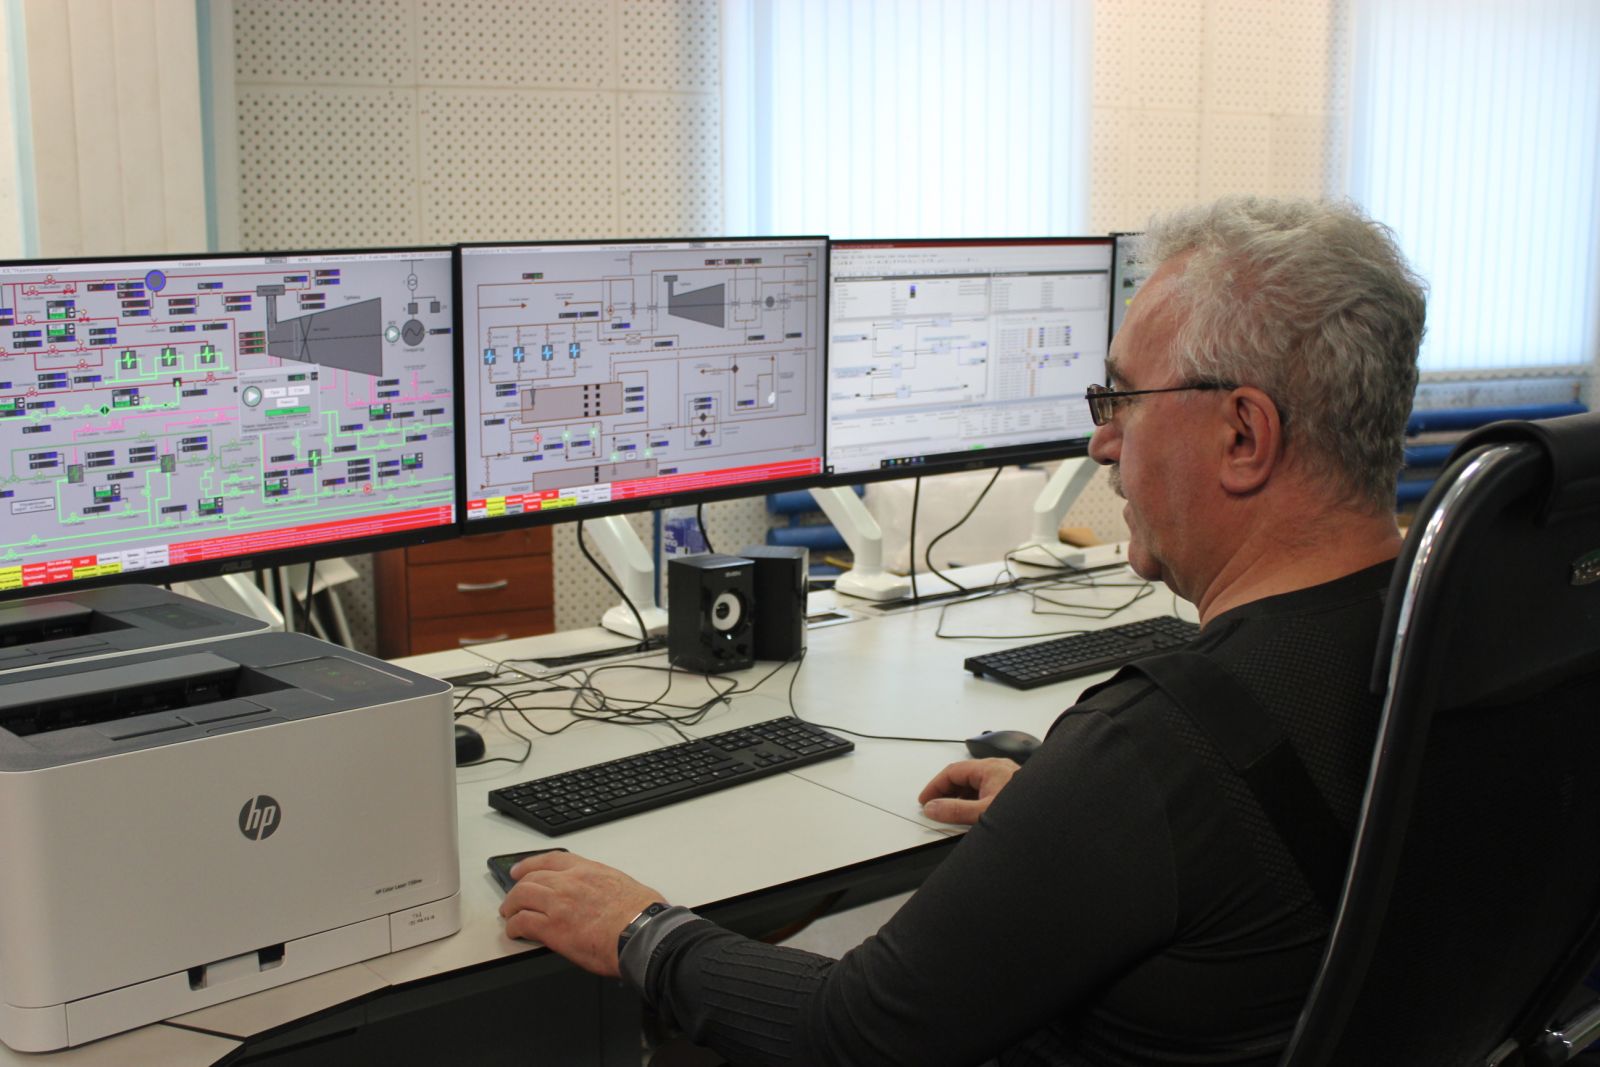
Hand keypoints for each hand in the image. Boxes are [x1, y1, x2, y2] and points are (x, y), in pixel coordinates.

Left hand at [498, 850, 663, 977]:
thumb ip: (604, 885)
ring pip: (521, 897)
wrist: (642, 934)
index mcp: (587, 870)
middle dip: (517, 888)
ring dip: (511, 906)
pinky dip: (514, 927)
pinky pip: (522, 922)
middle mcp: (569, 882)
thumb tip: (604, 895)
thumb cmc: (641, 914)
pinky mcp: (552, 928)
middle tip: (512, 898)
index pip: (551, 859)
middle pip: (531, 878)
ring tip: (510, 915)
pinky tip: (515, 932)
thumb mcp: (622, 884)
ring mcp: (558, 903)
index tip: (521, 869)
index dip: (530, 863)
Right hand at [917, 758, 1020, 825]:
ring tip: (950, 813)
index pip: (952, 771)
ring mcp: (1007, 779)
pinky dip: (973, 801)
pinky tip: (972, 815)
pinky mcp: (1013, 790)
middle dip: (946, 792)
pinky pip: (986, 791)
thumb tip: (933, 808)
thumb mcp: (983, 813)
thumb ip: (955, 811)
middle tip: (933, 807)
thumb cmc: (1026, 812)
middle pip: (963, 776)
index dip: (934, 786)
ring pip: (975, 784)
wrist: (1054, 816)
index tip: (924, 800)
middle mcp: (998, 769)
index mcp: (989, 768)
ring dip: (960, 797)